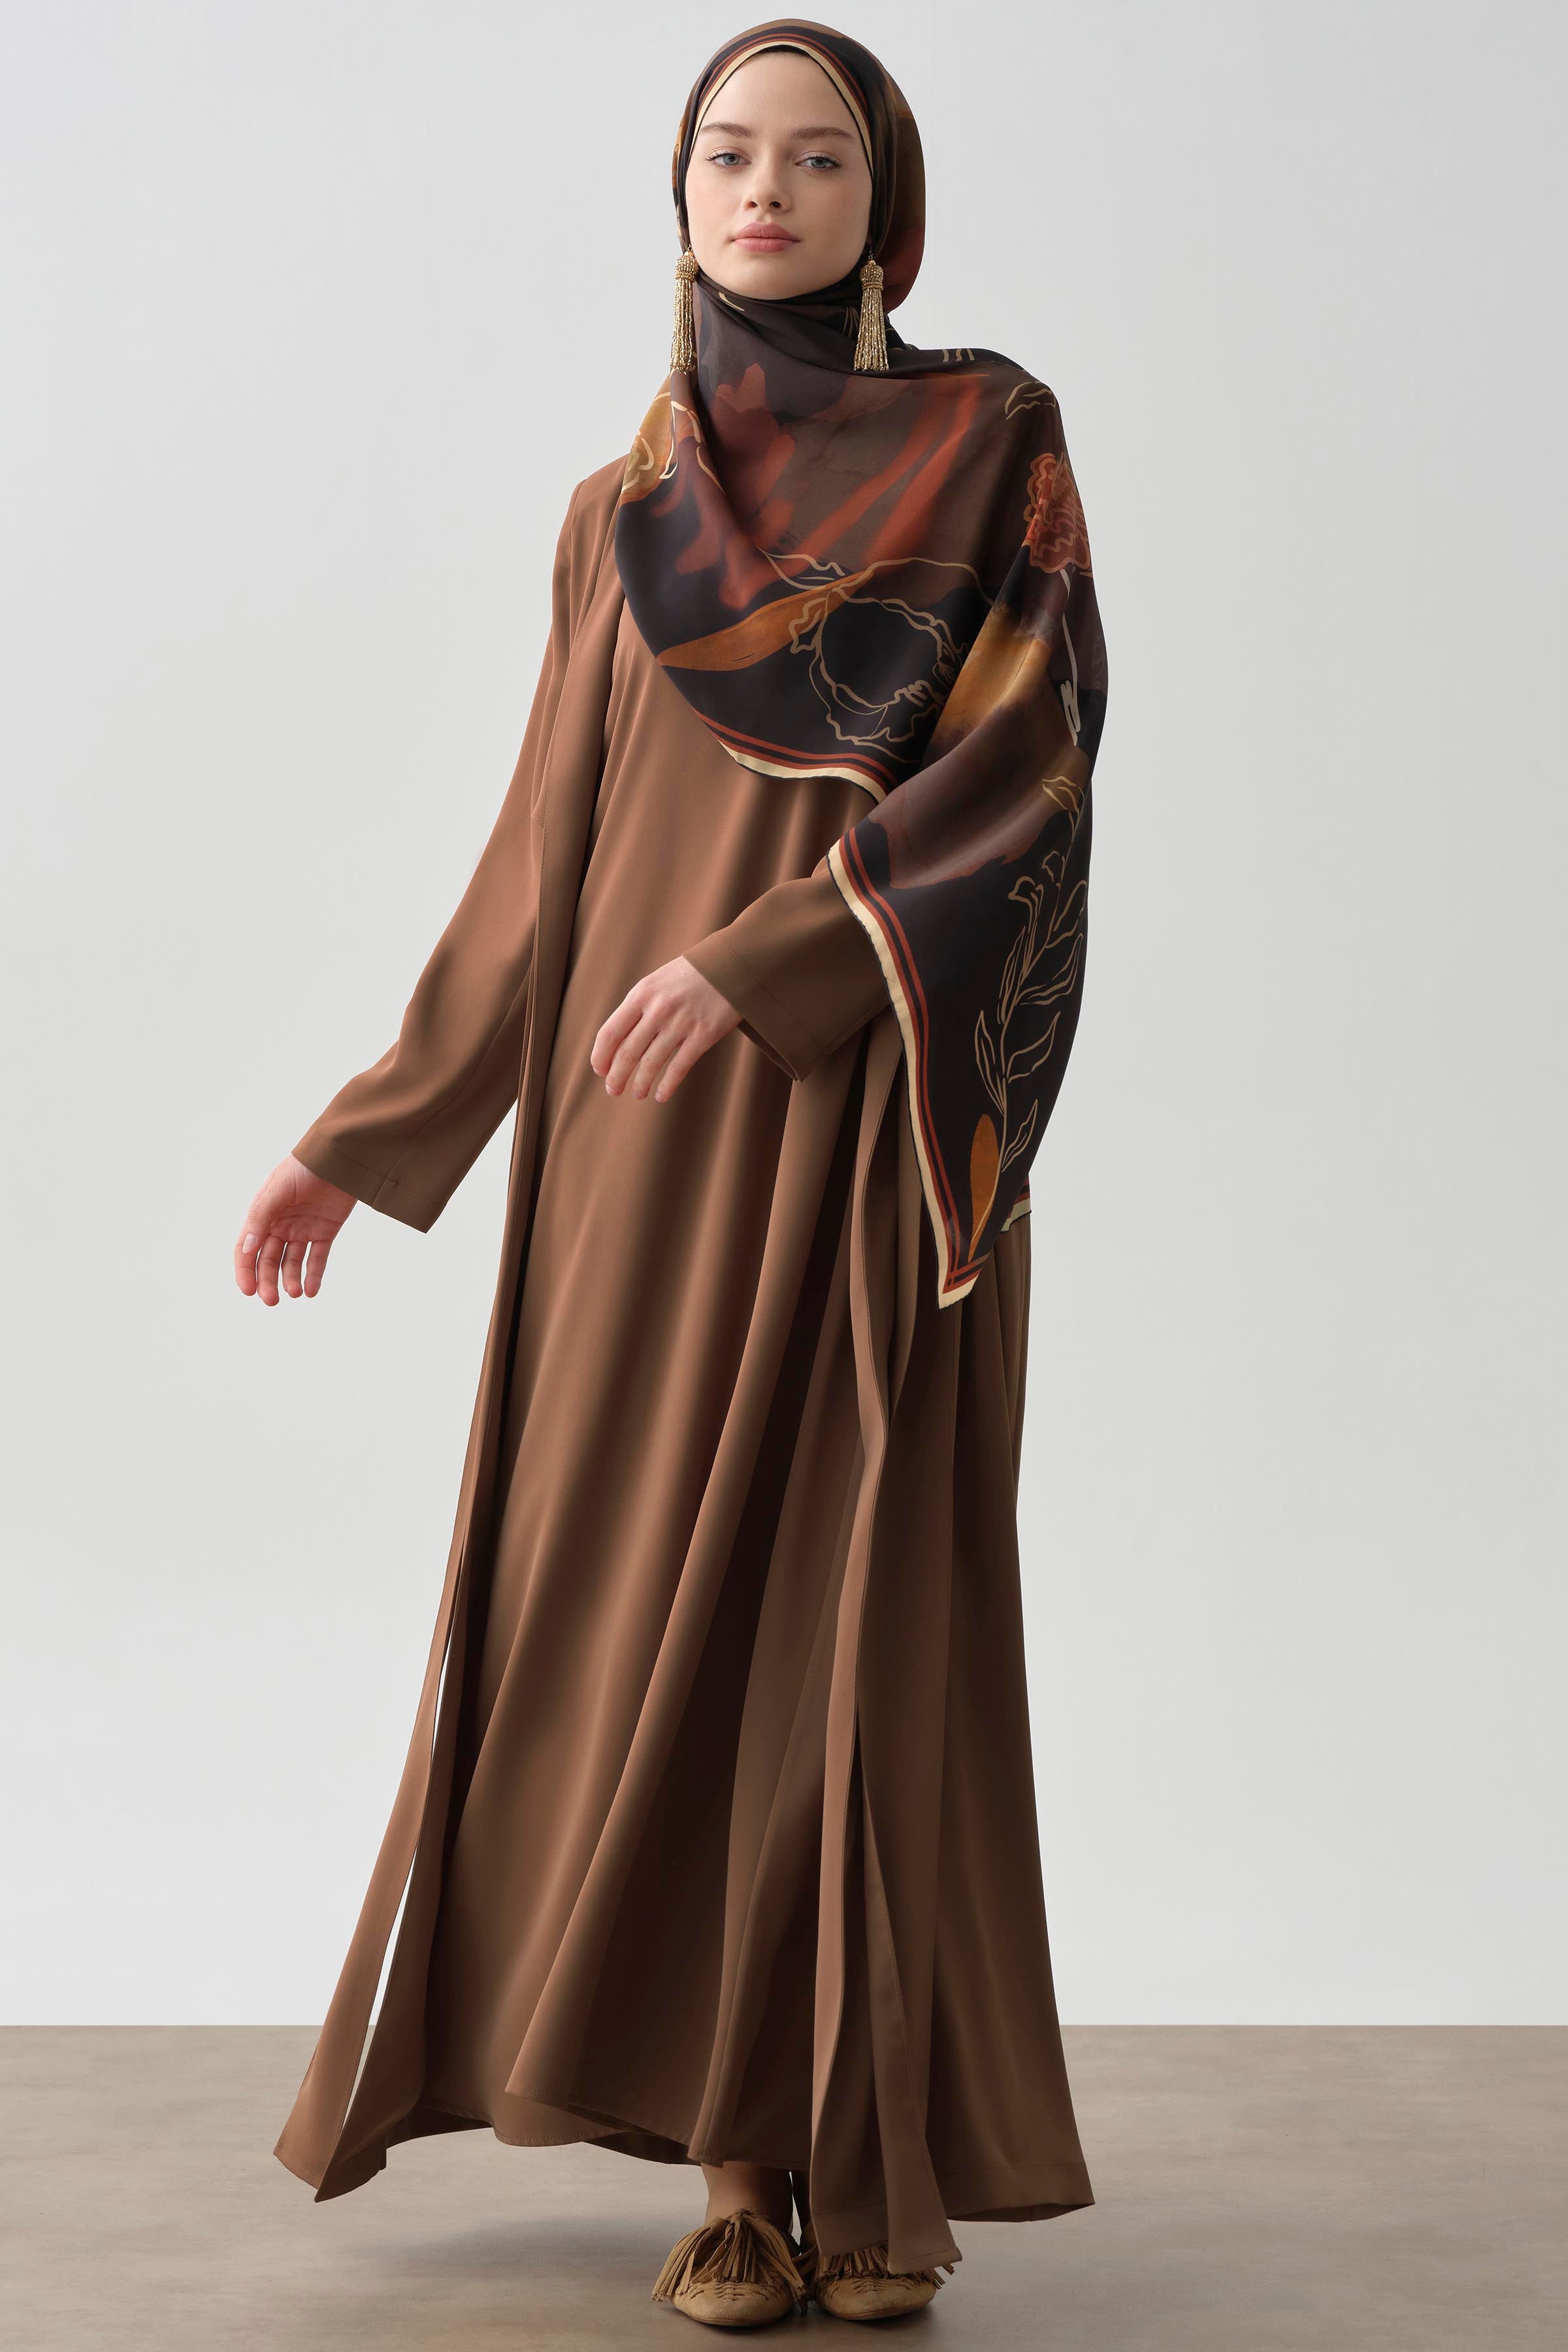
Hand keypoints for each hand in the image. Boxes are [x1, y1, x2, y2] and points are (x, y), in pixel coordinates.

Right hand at [234, 1154, 357, 1304]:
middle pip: (269, 1259)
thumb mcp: (279, 1188)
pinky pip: (317, 1258)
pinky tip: (311, 1290)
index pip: (247, 1248)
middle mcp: (280, 1224)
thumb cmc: (305, 1166)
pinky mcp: (325, 1231)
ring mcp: (303, 1228)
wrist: (341, 1155)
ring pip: (292, 1262)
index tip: (248, 1291)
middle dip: (268, 1281)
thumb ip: (262, 1216)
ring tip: (295, 1293)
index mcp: (263, 1213)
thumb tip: (247, 1248)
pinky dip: (313, 1275)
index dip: (245, 1270)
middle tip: (272, 1301)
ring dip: (290, 1279)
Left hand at [591, 955, 739, 1101]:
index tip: (600, 1070)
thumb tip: (618, 1042)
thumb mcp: (656, 983)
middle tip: (614, 1090)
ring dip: (640, 1084)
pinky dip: (667, 1085)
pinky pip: (679, 1067)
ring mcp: (681, 1023)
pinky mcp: (704, 1035)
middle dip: (616, 1077)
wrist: (730, 965)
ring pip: (651, 1064)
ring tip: (637, 1094)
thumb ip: (638, 1008)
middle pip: (627, 1053)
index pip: (609, 1033)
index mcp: (641, 995)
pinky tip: (661, 1095)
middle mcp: (657, 1010)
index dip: (600, 1056)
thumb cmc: (689, 976)